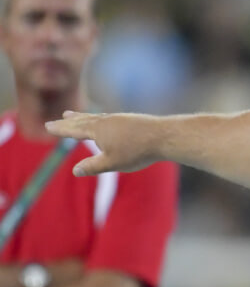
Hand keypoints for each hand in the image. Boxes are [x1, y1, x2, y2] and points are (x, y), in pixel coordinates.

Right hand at [45, 111, 161, 175]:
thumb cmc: (137, 151)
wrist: (164, 136)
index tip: (48, 126)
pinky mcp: (132, 120)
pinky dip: (101, 119)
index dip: (61, 129)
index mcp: (97, 129)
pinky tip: (106, 122)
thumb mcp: (112, 163)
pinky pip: (110, 119)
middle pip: (84, 120)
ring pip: (97, 117)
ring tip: (76, 116)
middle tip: (61, 117)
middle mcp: (106, 120)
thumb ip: (93, 166)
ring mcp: (120, 118)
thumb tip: (75, 170)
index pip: (74, 129)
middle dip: (71, 120)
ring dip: (85, 117)